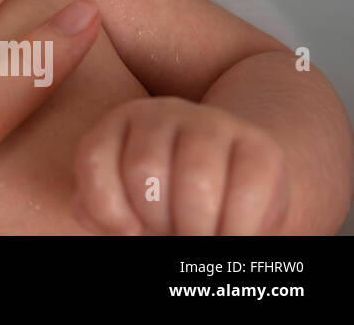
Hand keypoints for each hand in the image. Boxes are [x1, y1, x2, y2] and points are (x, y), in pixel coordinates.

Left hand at [73, 96, 289, 233]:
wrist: (232, 182)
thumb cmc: (162, 201)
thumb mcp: (121, 201)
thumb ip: (97, 209)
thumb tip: (118, 226)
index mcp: (117, 125)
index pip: (94, 158)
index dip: (106, 207)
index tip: (128, 230)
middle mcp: (160, 114)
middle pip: (144, 170)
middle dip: (156, 219)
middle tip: (169, 234)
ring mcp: (211, 124)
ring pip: (196, 182)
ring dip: (196, 229)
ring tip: (197, 238)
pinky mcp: (259, 146)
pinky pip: (246, 194)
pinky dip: (236, 231)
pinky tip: (229, 235)